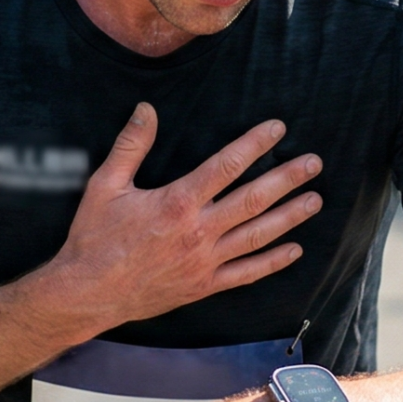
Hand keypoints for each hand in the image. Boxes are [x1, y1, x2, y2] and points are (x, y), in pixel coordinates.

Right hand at [36, 104, 322, 335]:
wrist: (87, 293)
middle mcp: (198, 231)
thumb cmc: (93, 237)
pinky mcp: (203, 286)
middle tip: (314, 163)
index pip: (227, 165)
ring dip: (290, 217)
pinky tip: (294, 250)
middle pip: (254, 199)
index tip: (279, 128)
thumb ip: (131, 145)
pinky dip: (272, 262)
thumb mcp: (105, 185)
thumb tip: (147, 108)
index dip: (255, 143)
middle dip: (287, 178)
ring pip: (257, 235)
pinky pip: (246, 273)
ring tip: (315, 200)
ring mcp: (205, 261)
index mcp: (178, 202)